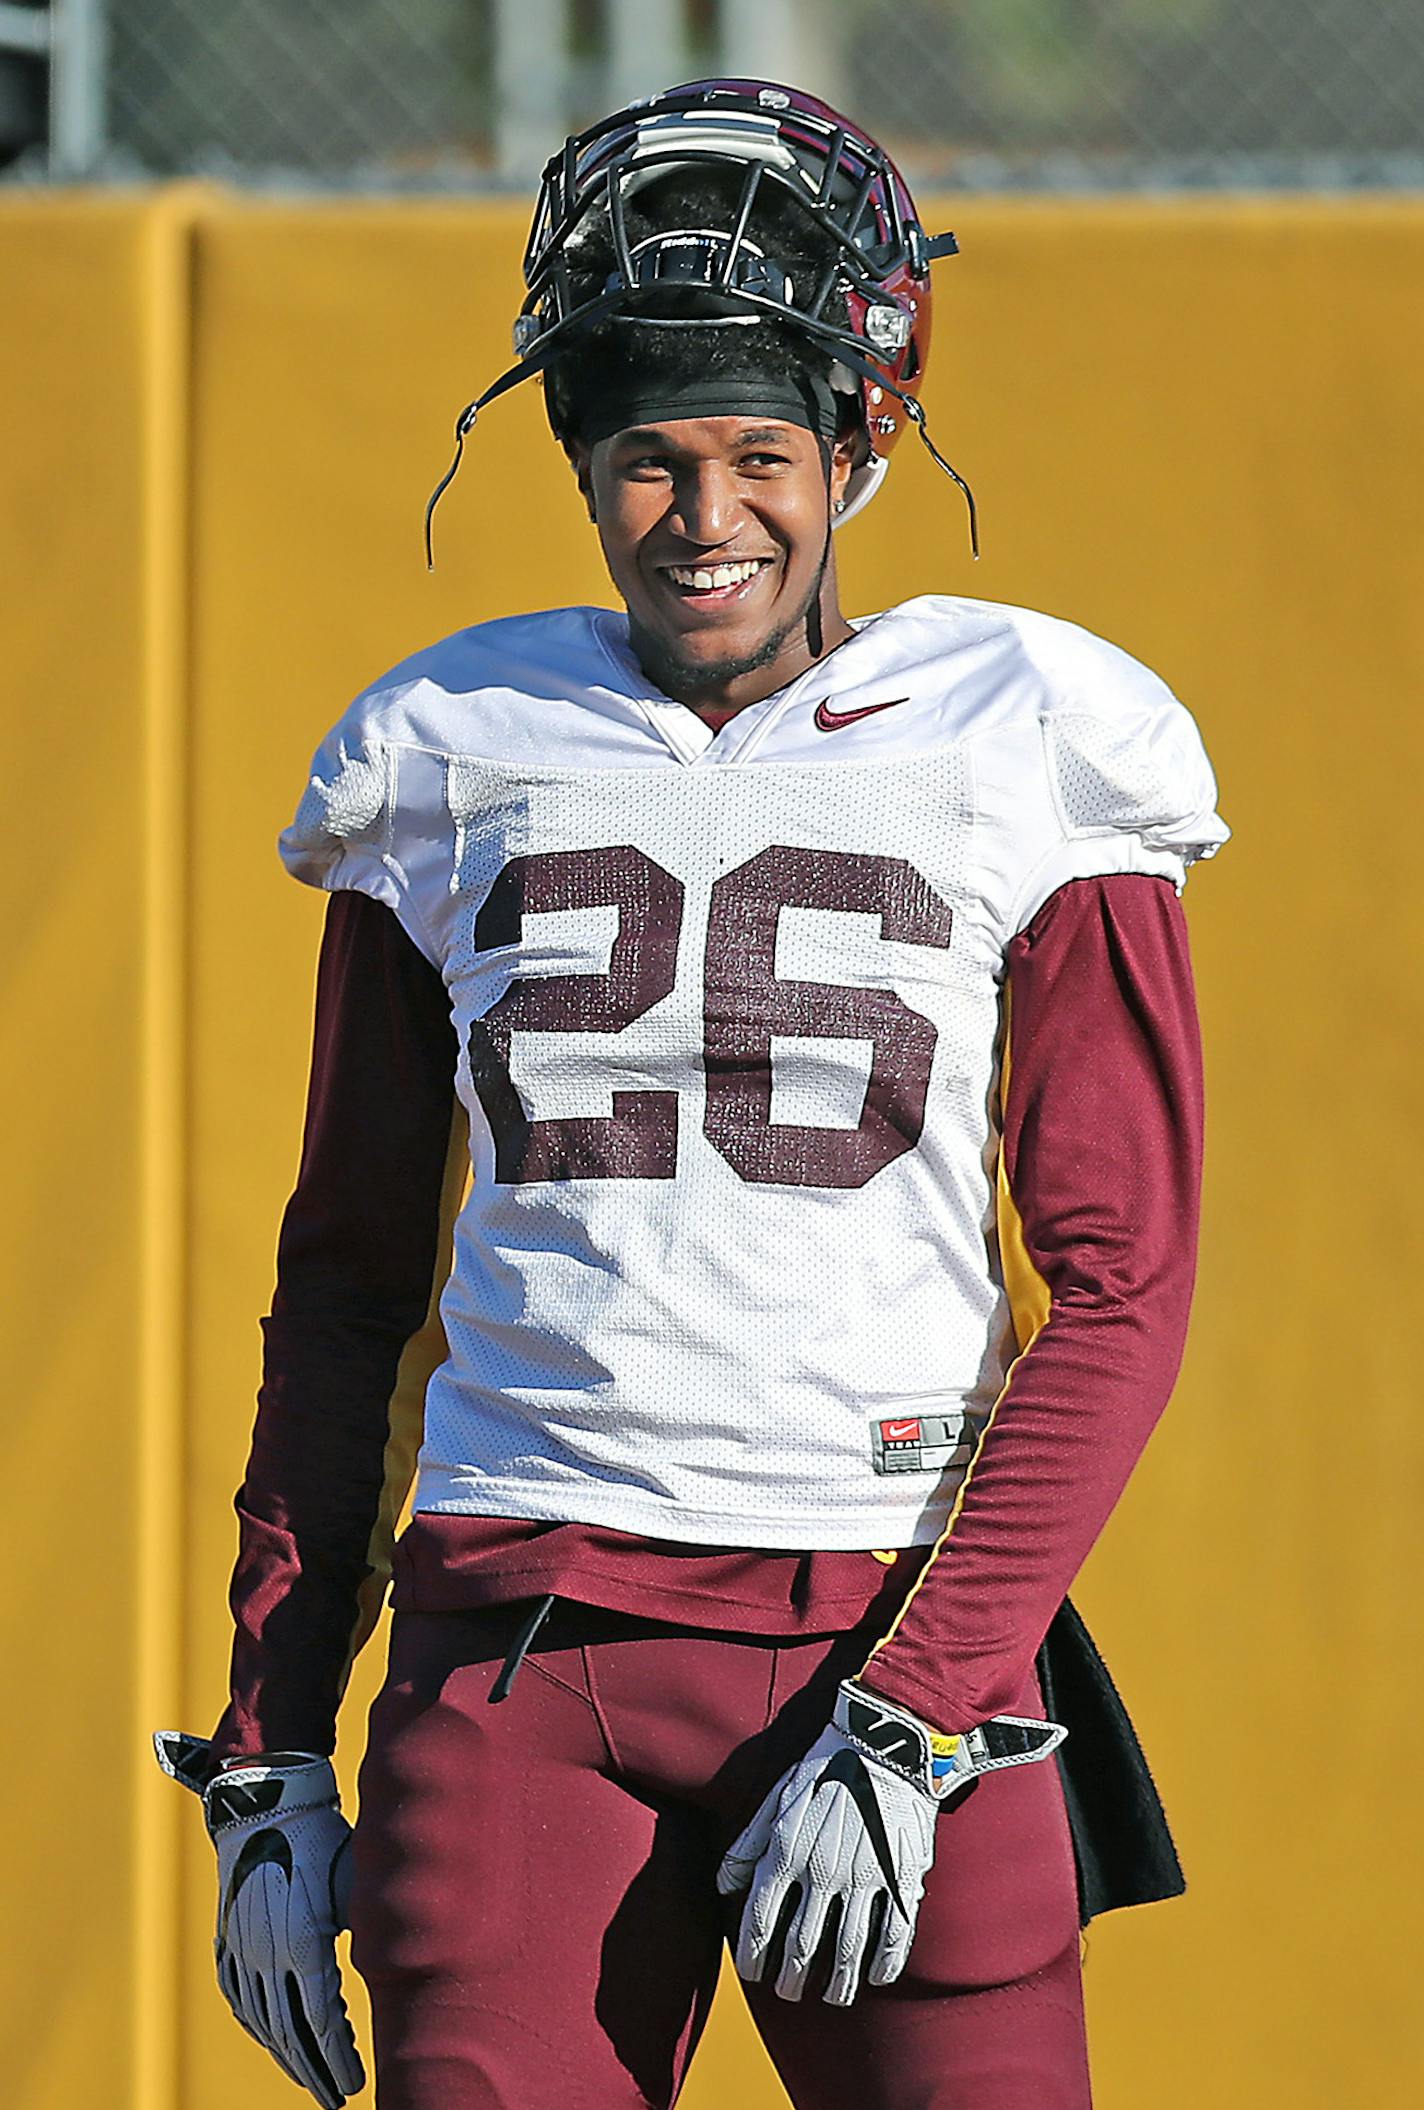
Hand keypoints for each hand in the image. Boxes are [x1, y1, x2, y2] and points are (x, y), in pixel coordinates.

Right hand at [154, 1732, 365, 2107]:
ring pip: (260, 2019)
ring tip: (311, 2080)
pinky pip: (239, 1997)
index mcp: (300, 1940)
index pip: (318, 2020)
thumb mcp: (354, 1880)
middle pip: (288, 2031)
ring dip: (286, 2054)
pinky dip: (257, 2025)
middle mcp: (263, 1952)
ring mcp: (241, 1947)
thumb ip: (371, 1927)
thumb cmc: (323, 1837)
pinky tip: (272, 2039)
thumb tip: (402, 1964)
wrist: (266, 1800)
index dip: (336, 2058)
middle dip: (314, 2071)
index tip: (355, 2084)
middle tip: (337, 2099)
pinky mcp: (228, 1938)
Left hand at [717, 1681, 1064, 2005]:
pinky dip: (884, 1963)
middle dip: (791, 1977)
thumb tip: (723, 1883)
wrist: (884, 1741)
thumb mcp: (776, 1796)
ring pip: (846, 1950)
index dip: (752, 1954)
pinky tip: (875, 1977)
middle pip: (801, 1945)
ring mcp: (864, 1878)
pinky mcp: (900, 1877)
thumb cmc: (824, 1765)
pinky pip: (894, 1934)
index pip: (760, 1920)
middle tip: (788, 1991)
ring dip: (836, 1983)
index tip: (751, 1971)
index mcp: (786, 1851)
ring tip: (831, 1997)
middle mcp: (822, 1872)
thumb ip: (747, 1844)